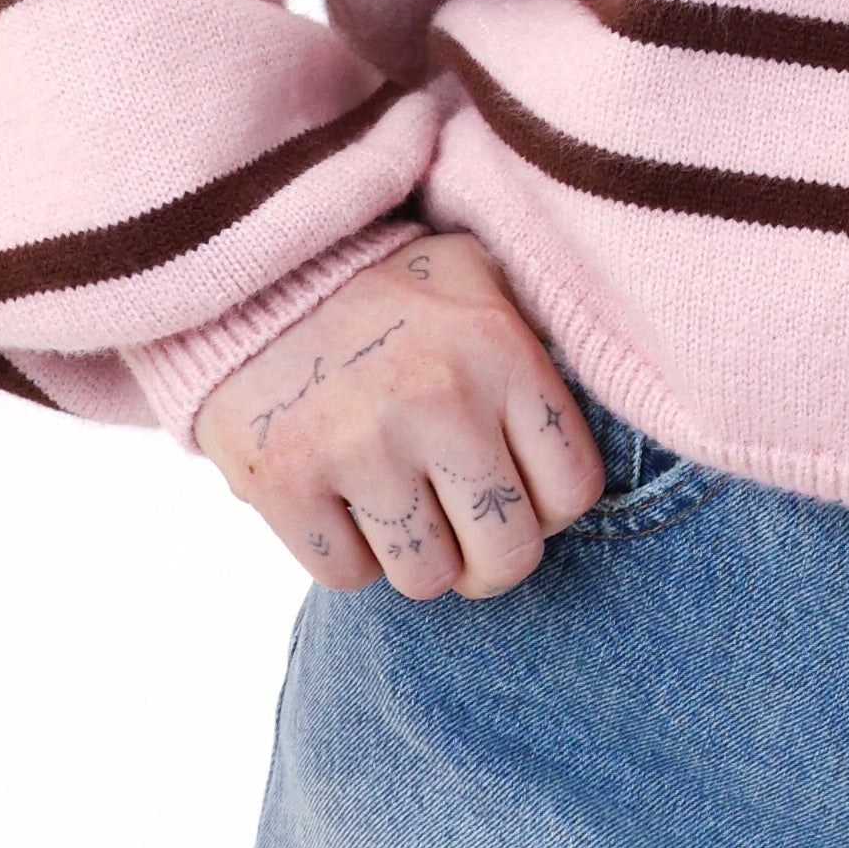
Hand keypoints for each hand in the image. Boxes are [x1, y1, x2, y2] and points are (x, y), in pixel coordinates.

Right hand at [193, 229, 604, 599]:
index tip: (516, 494)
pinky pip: (348, 576)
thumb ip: (540, 340)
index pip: (572, 493)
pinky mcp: (286, 480)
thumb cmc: (384, 287)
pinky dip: (347, 556)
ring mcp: (361, 445)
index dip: (546, 511)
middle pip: (506, 555)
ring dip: (416, 559)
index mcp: (502, 352)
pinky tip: (340, 505)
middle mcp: (441, 401)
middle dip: (486, 557)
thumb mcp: (479, 279)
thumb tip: (596, 398)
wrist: (252, 268)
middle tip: (459, 530)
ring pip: (428, 579)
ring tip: (397, 511)